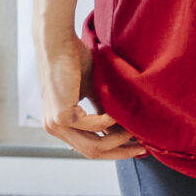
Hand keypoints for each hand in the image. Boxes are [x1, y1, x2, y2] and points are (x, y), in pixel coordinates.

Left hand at [39, 27, 145, 159]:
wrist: (57, 44)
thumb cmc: (73, 60)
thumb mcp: (91, 89)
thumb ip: (101, 107)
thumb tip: (122, 124)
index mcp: (59, 124)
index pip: (88, 147)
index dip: (112, 150)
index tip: (135, 148)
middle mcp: (55, 128)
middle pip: (91, 152)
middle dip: (118, 152)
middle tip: (141, 148)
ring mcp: (56, 124)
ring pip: (93, 145)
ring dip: (117, 139)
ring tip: (134, 130)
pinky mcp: (62, 116)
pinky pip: (94, 126)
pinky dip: (110, 122)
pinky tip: (120, 114)